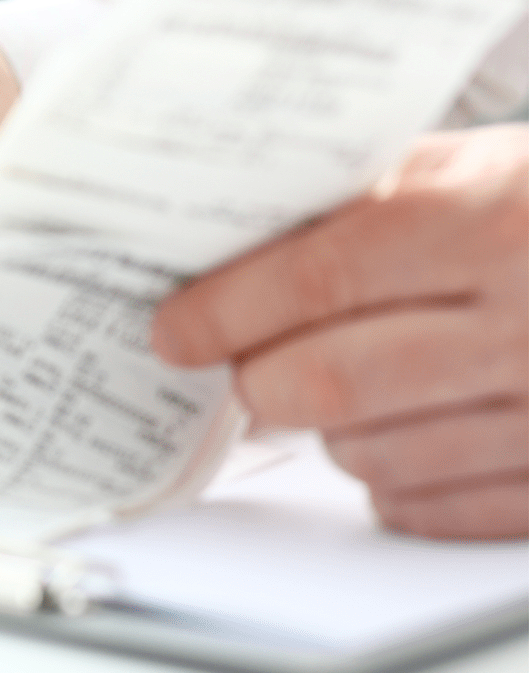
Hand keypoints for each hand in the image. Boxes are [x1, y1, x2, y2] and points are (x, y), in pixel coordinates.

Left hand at [153, 125, 527, 539]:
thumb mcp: (489, 163)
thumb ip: (372, 194)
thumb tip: (237, 242)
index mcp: (496, 220)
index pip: (319, 277)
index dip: (228, 310)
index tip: (176, 330)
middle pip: (332, 384)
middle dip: (261, 381)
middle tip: (244, 366)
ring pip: (372, 456)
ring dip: (329, 431)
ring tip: (342, 387)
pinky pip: (434, 509)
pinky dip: (394, 481)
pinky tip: (406, 435)